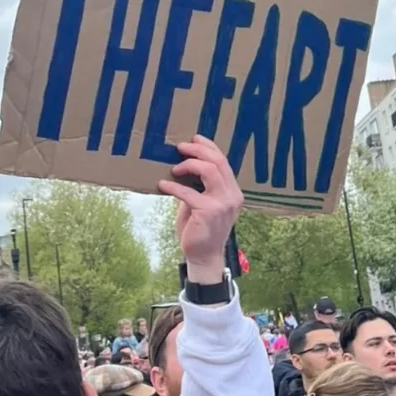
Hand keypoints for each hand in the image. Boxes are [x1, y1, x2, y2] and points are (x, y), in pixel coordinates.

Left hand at [158, 135, 242, 283]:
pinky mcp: (209, 212)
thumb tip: (183, 165)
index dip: (209, 147)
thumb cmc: (200, 229)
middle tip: (180, 147)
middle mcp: (232, 195)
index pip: (223, 161)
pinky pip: (189, 192)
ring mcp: (222, 203)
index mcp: (232, 191)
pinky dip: (174, 186)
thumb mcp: (203, 203)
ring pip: (209, 171)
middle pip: (218, 162)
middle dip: (198, 150)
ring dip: (189, 165)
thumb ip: (200, 186)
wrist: (203, 257)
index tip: (194, 138)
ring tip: (175, 168)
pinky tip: (163, 184)